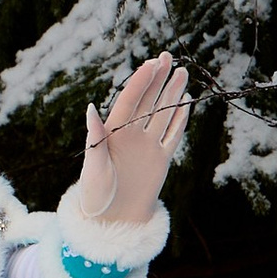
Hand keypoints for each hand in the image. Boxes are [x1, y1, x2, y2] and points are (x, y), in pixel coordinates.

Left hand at [71, 56, 189, 227]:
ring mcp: (148, 146)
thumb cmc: (96, 195)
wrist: (113, 220)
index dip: (140, 82)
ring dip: (172, 94)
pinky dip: (180, 118)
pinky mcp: (161, 159)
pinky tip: (186, 101)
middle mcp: (131, 135)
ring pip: (163, 114)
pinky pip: (173, 134)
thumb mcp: (93, 166)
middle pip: (148, 101)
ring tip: (181, 73)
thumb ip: (95, 138)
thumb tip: (90, 108)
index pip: (130, 100)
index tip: (151, 64)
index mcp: (113, 132)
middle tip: (167, 57)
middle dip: (158, 79)